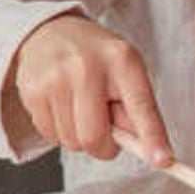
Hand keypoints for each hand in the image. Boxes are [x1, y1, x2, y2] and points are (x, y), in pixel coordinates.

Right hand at [9, 14, 172, 166]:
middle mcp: (86, 68)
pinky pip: (51, 136)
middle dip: (103, 146)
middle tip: (105, 129)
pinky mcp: (32, 92)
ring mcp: (55, 79)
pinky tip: (63, 106)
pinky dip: (61, 130)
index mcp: (121, 60)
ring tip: (81, 107)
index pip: (141, 107)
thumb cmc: (96, 58)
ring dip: (80, 136)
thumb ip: (137, 110)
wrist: (50, 33)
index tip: (162, 160)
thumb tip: (146, 149)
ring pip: (72, 142)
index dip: (152, 137)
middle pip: (94, 138)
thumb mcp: (126, 71)